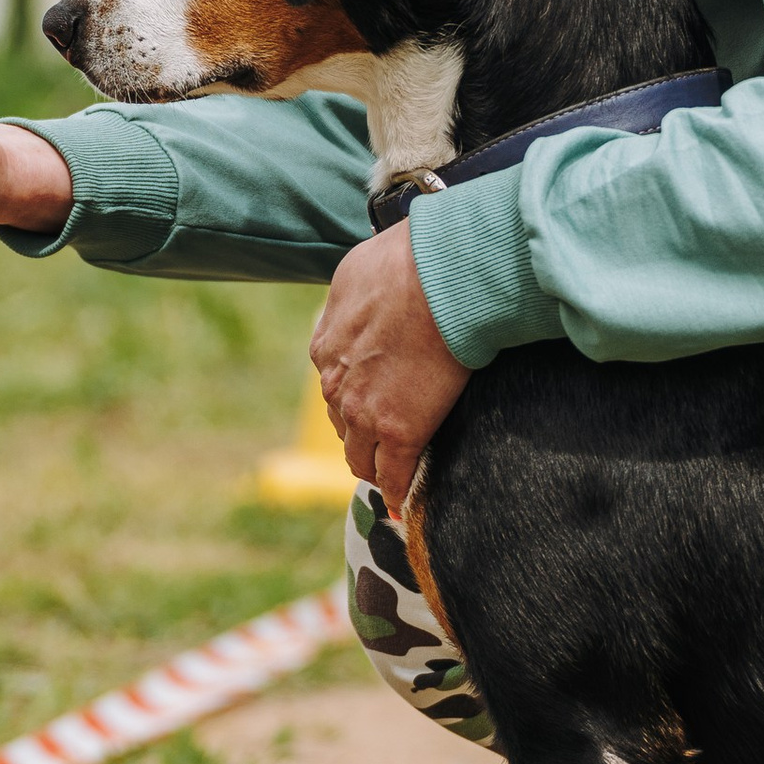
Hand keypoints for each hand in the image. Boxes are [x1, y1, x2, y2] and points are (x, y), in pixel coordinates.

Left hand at [310, 219, 469, 509]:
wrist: (438, 275)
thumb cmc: (408, 260)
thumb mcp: (358, 270)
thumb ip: (353, 295)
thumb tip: (362, 294)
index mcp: (325, 347)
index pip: (333, 387)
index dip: (353, 397)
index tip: (370, 404)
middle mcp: (335, 385)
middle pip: (341, 425)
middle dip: (359, 434)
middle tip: (382, 442)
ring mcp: (363, 413)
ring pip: (360, 456)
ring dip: (374, 464)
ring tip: (391, 474)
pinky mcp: (399, 432)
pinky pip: (393, 476)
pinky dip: (396, 492)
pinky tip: (402, 502)